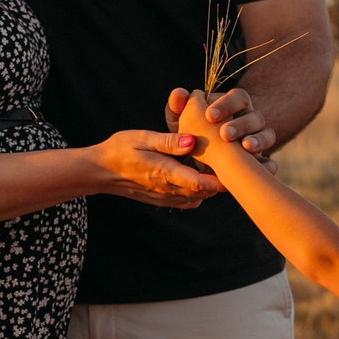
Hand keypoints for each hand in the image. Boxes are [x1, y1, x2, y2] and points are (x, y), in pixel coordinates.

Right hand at [92, 130, 221, 207]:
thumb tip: (193, 142)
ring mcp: (165, 198)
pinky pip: (188, 200)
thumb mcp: (143, 138)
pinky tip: (199, 174)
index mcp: (164, 173)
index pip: (199, 183)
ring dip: (210, 187)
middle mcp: (167, 189)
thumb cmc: (121, 148)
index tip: (236, 170)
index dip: (220, 180)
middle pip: (204, 192)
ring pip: (198, 198)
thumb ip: (169, 142)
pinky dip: (198, 191)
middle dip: (221, 181)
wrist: (101, 170)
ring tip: (218, 167)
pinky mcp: (163, 200)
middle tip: (233, 164)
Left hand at [165, 85, 274, 156]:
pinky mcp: (260, 163)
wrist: (199, 163)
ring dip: (257, 140)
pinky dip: (268, 165)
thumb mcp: (181, 122)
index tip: (209, 116)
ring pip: (268, 135)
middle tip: (224, 134)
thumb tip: (180, 94)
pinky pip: (271, 162)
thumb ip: (178, 107)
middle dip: (240, 124)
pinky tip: (262, 168)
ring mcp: (258, 141)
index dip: (227, 104)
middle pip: (255, 116)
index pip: (238, 97)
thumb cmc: (192, 134)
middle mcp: (250, 121)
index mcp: (234, 106)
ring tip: (244, 148)